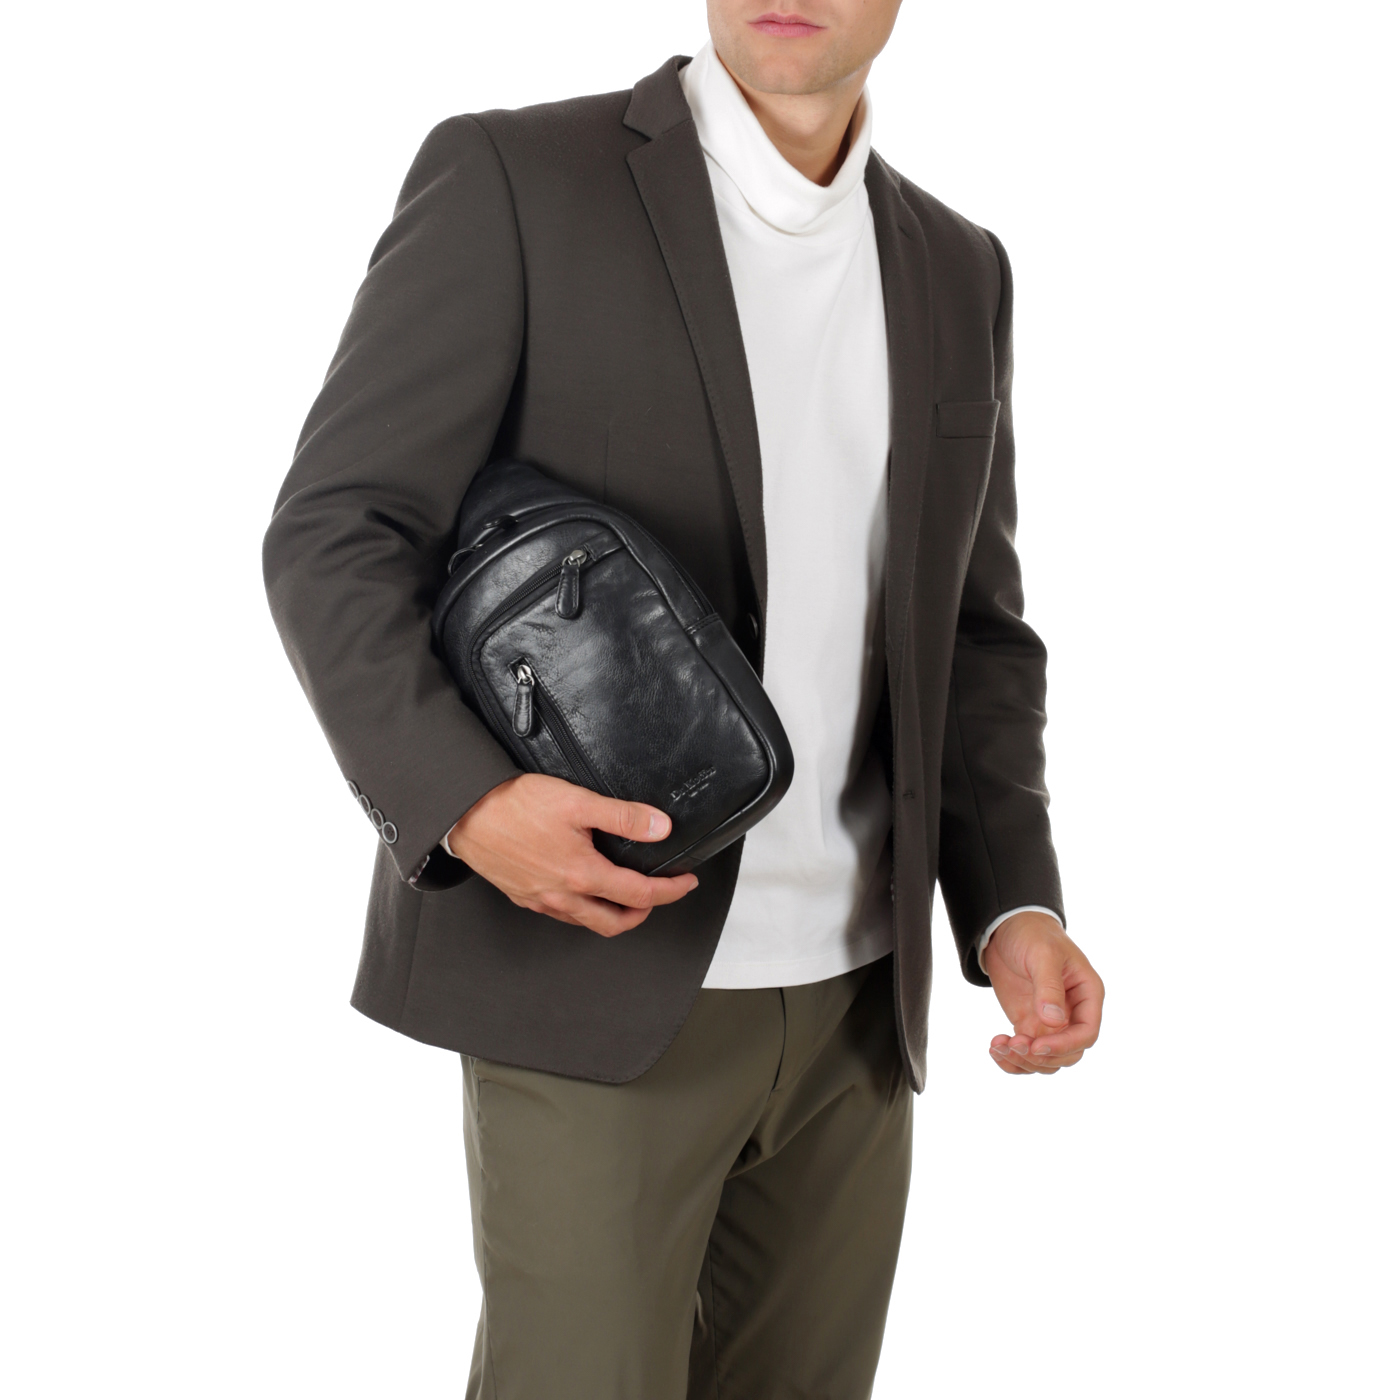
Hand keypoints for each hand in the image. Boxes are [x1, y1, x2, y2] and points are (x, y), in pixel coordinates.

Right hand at [445, 773, 698, 936]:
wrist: (465, 813)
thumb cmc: (515, 805)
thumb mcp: (577, 802)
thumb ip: (623, 817)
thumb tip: (660, 829)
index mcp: (582, 875)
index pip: (639, 895)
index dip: (670, 892)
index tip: (685, 883)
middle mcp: (563, 896)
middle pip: (615, 923)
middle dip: (644, 914)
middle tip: (659, 895)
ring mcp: (541, 900)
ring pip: (587, 922)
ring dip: (613, 915)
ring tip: (625, 895)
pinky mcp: (523, 896)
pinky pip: (562, 914)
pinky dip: (583, 909)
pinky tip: (584, 889)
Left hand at [984, 910, 1103, 1074]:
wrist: (1007, 929)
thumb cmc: (1032, 934)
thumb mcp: (1042, 954)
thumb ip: (1049, 986)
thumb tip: (1054, 1021)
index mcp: (1087, 994)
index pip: (1086, 1033)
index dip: (1064, 1045)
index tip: (1036, 1046)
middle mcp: (1073, 1014)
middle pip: (1068, 1054)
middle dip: (1041, 1057)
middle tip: (1013, 1044)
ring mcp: (1051, 1022)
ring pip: (1047, 1060)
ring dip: (1023, 1061)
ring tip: (997, 1046)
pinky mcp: (1029, 1025)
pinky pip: (1026, 1054)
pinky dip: (1011, 1059)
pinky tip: (994, 1048)